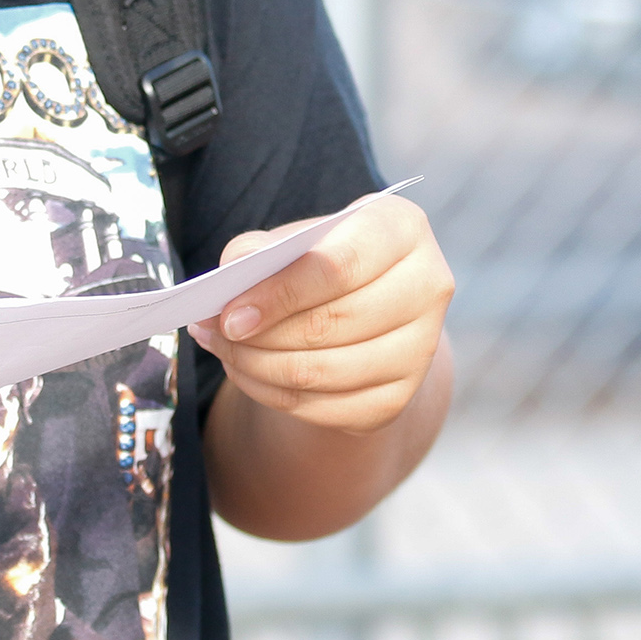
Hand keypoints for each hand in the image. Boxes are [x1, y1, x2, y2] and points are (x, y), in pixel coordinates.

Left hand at [188, 195, 453, 436]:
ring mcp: (420, 350)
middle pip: (334, 324)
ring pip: (326, 373)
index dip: (281, 294)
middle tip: (212, 333)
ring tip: (223, 350)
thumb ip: (260, 249)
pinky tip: (249, 373)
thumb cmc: (323, 259)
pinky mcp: (398, 398)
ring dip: (259, 368)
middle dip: (261, 337)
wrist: (365, 301)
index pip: (340, 267)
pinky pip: (325, 409)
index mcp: (402, 230)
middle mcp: (427, 288)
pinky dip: (274, 395)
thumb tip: (232, 278)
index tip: (230, 315)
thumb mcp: (295, 237)